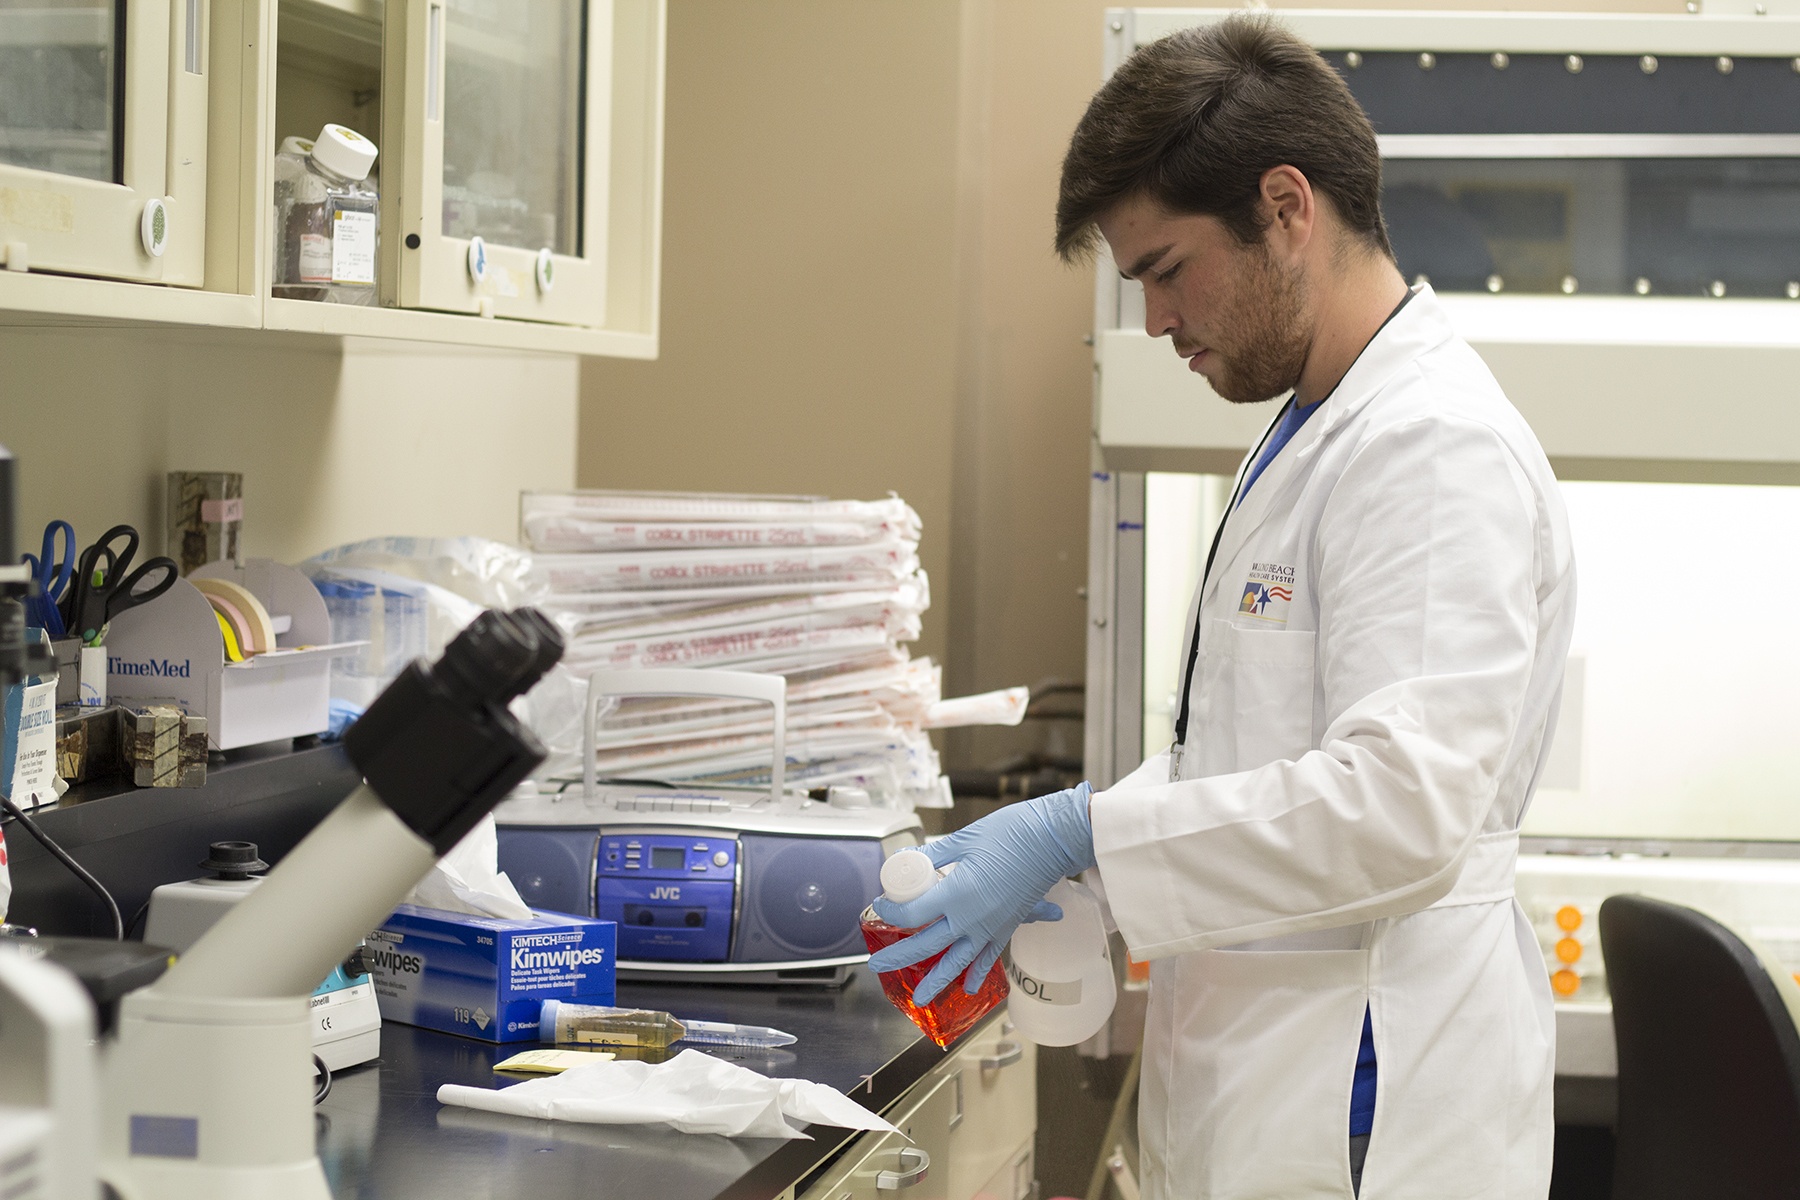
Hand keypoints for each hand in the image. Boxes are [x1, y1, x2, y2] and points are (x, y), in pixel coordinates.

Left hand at [866, 782, 1094, 1005]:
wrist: (1055, 840)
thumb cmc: (1011, 833)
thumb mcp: (964, 839)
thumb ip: (933, 855)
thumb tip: (907, 860)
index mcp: (956, 894)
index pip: (913, 913)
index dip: (891, 911)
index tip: (881, 905)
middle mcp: (971, 918)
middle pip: (927, 944)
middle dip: (899, 956)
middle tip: (877, 965)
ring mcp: (990, 927)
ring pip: (957, 961)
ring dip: (936, 980)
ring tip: (919, 998)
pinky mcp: (1007, 927)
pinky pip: (989, 957)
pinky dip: (978, 973)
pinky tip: (971, 988)